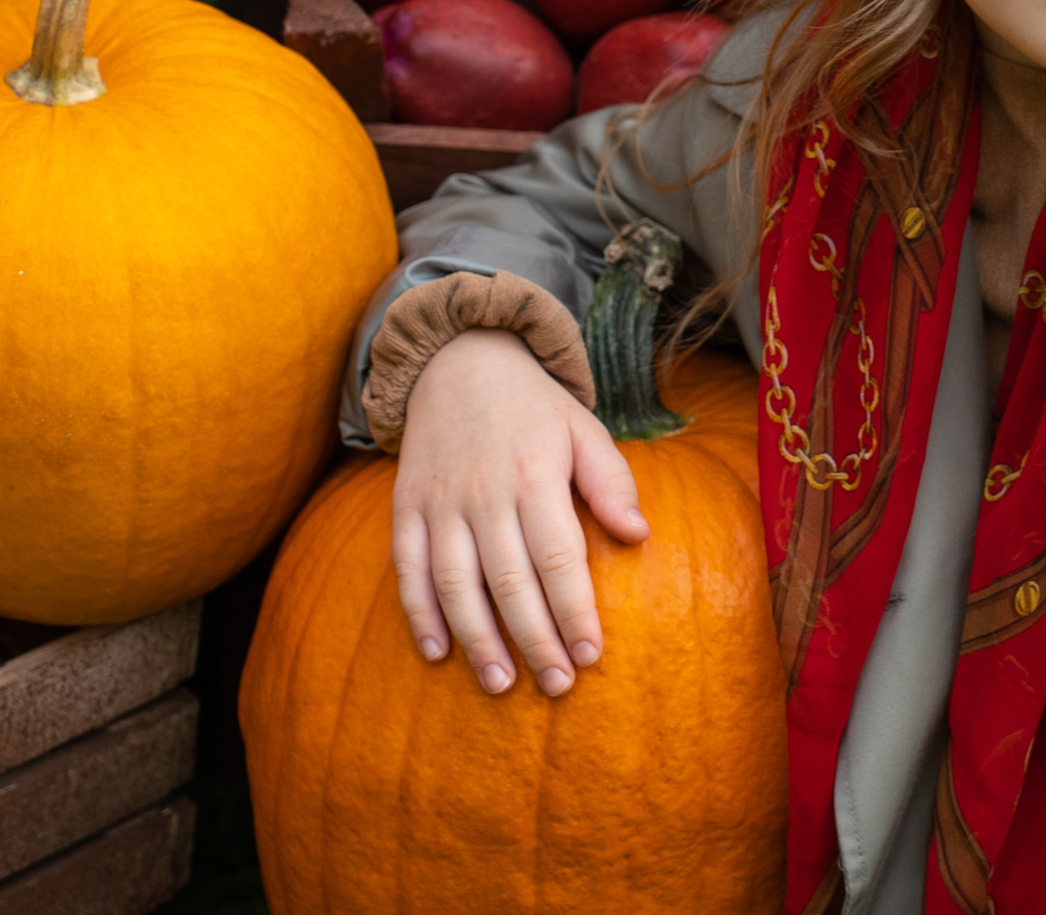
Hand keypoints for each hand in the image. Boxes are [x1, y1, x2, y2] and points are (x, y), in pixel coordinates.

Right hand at [392, 327, 647, 696]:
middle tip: (557, 685)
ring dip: (478, 639)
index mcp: (535, 475)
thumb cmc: (534, 408)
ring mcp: (440, 503)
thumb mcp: (583, 429)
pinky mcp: (406, 508)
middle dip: (535, 639)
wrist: (458, 361)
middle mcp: (484, 493)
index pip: (558, 557)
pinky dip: (418, 613)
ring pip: (456, 583)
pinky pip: (408, 568)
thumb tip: (639, 535)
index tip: (591, 656)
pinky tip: (438, 652)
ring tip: (501, 683)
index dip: (574, 611)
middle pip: (510, 581)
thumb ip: (611, 481)